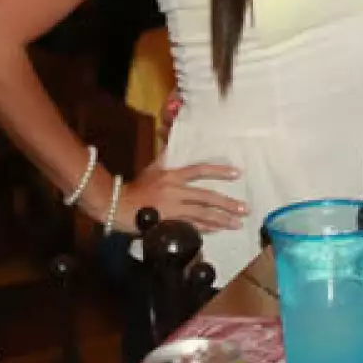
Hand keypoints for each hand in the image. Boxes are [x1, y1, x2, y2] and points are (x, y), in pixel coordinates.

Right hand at [117, 160, 245, 234]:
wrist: (116, 206)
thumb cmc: (136, 187)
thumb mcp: (153, 168)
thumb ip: (166, 155)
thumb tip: (171, 133)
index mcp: (172, 176)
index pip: (200, 170)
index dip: (219, 171)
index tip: (237, 174)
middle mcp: (175, 192)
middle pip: (207, 197)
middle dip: (228, 204)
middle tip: (245, 209)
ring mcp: (172, 210)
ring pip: (202, 215)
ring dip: (222, 220)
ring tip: (237, 223)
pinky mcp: (168, 224)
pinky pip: (191, 227)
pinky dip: (205, 228)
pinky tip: (217, 229)